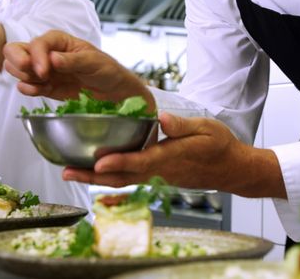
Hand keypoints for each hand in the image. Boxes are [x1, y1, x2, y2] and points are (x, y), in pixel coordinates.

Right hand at [4, 30, 154, 109]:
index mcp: (58, 41)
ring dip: (24, 77)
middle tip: (36, 75)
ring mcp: (43, 70)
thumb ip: (73, 60)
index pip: (37, 43)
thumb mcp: (94, 62)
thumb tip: (53, 58)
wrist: (113, 92)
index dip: (36, 56)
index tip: (45, 71)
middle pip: (15, 51)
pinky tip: (42, 91)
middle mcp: (46, 53)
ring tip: (45, 84)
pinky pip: (26, 87)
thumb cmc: (106, 70)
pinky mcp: (44, 87)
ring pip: (16, 69)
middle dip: (19, 63)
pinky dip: (29, 90)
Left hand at [62, 113, 285, 197]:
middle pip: (123, 176)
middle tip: (67, 172)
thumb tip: (163, 119)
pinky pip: (129, 180)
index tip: (99, 161)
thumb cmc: (221, 147)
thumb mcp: (208, 129)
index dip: (120, 161)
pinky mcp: (157, 178)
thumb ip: (183, 126)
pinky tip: (93, 173)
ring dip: (96, 179)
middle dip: (94, 175)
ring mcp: (158, 178)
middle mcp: (161, 171)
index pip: (142, 160)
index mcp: (173, 156)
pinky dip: (109, 178)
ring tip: (71, 172)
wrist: (232, 170)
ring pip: (123, 180)